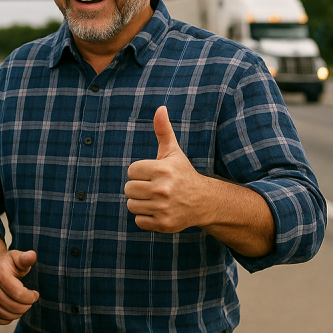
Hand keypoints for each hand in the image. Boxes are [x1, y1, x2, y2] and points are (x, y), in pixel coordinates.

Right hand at [0, 250, 38, 324]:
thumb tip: (32, 256)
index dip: (31, 297)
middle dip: (27, 305)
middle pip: (14, 307)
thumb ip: (25, 258)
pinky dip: (9, 317)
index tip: (35, 294)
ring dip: (19, 312)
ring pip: (8, 315)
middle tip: (29, 299)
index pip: (19, 294)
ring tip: (22, 303)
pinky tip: (12, 308)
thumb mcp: (15, 257)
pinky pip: (0, 320)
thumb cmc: (5, 263)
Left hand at [125, 106, 208, 232]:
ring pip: (131, 205)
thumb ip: (163, 131)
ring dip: (141, 202)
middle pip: (128, 189)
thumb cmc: (183, 174)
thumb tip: (160, 108)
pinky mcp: (164, 224)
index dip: (140, 172)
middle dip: (139, 187)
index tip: (154, 174)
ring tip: (157, 199)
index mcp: (162, 170)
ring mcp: (163, 208)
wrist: (204, 201)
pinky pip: (139, 220)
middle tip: (155, 187)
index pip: (131, 171)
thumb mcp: (173, 152)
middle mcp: (163, 189)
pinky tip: (159, 211)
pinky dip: (146, 218)